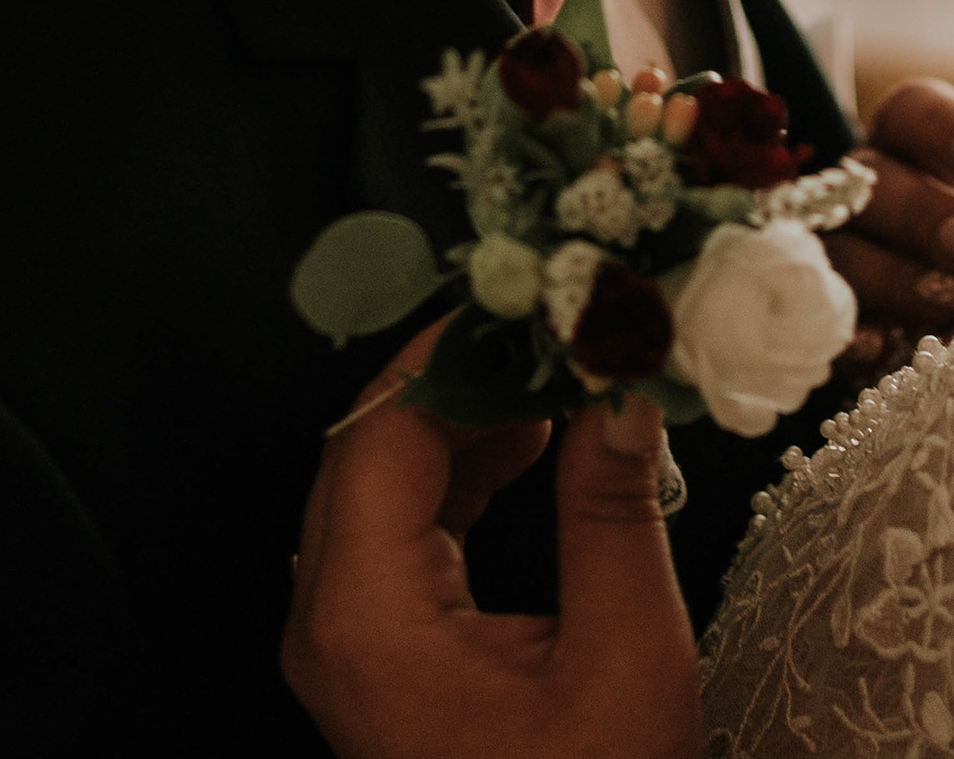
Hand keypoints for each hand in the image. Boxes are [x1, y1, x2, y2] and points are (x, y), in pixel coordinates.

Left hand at [283, 319, 699, 758]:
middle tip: (554, 316)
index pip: (383, 431)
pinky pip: (395, 529)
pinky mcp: (374, 654)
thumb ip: (612, 509)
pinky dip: (457, 470)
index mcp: (366, 617)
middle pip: (367, 446)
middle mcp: (328, 621)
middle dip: (463, 370)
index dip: (458, 347)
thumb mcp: (625, 659)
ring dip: (463, 415)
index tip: (537, 293)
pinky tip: (530, 436)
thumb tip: (622, 383)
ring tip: (558, 365)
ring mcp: (343, 641)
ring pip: (378, 480)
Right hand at [821, 78, 953, 351]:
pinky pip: (822, 320)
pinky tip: (882, 346)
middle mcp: (863, 193)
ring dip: (892, 274)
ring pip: (841, 250)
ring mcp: (834, 254)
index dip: (944, 127)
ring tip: (947, 299)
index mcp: (912, 148)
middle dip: (923, 209)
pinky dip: (851, 333)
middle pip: (871, 179)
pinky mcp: (826, 319)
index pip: (910, 110)